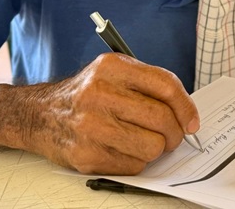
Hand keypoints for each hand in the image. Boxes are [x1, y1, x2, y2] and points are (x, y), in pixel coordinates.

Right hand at [26, 53, 199, 174]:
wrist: (41, 114)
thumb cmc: (86, 94)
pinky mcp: (86, 154)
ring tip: (144, 142)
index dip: (186, 107)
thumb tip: (186, 114)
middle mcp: (99, 94)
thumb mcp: (114, 73)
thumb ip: (148, 84)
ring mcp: (91, 126)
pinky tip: (123, 149)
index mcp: (112, 67)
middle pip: (161, 119)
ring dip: (155, 149)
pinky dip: (136, 161)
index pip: (165, 86)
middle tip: (172, 136)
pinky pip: (133, 166)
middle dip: (174, 133)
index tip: (192, 121)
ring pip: (151, 146)